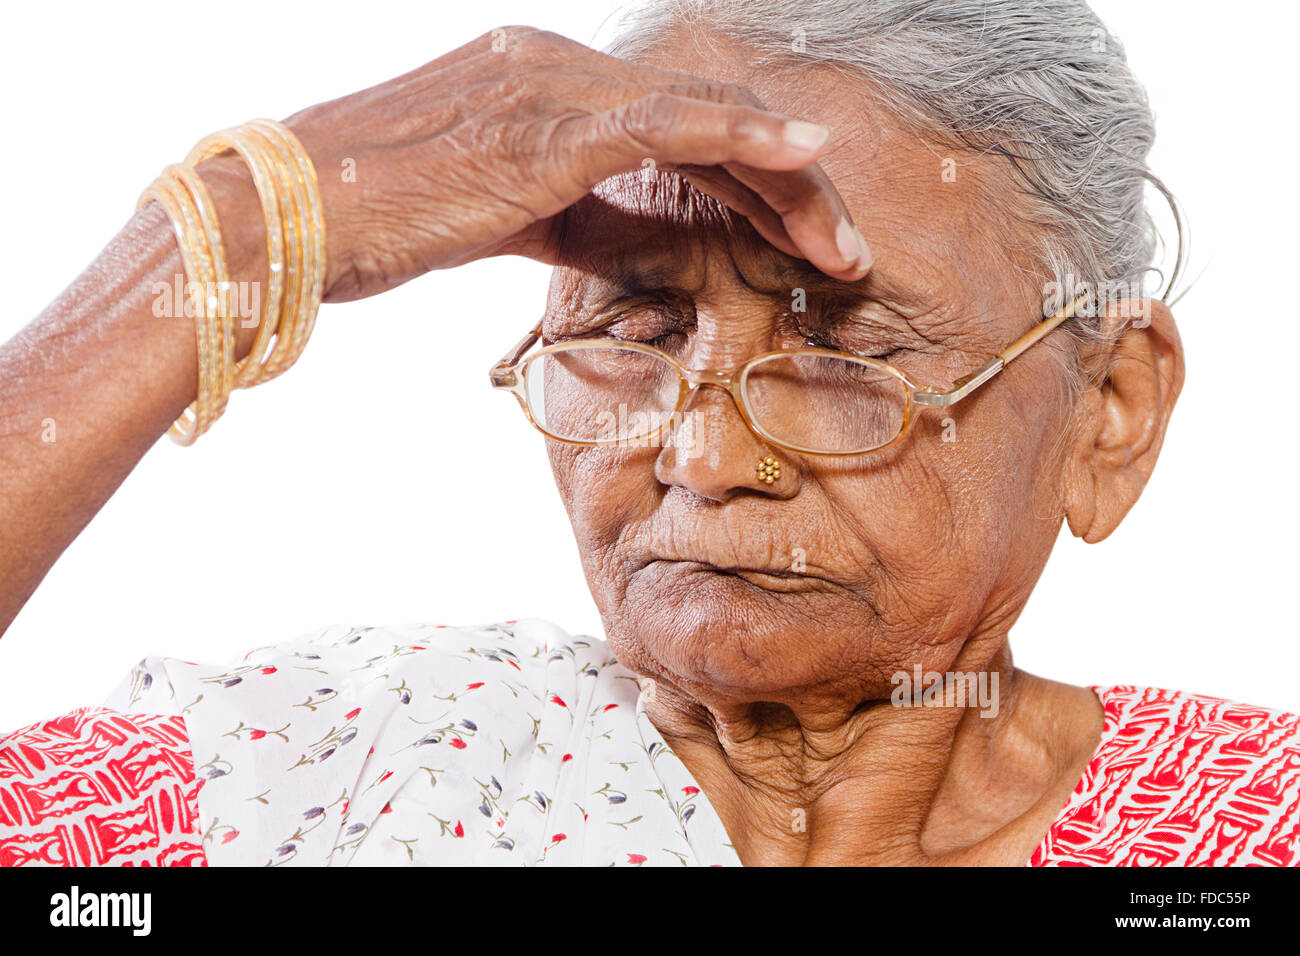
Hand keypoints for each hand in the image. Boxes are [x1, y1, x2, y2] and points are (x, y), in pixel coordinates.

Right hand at [277, 26, 871, 301]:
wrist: (287, 216)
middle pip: (708, 117)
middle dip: (788, 187)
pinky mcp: (546, 124)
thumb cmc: (375, 224)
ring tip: (843, 240)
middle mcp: (557, 67)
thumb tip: (625, 240)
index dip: (751, 179)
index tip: (802, 238)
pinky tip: (800, 156)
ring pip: (705, 118)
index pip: (679, 126)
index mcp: (545, 85)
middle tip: (845, 248)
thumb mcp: (494, 216)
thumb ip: (568, 213)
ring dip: (785, 181)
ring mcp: (553, 87)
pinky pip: (668, 122)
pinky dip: (740, 136)